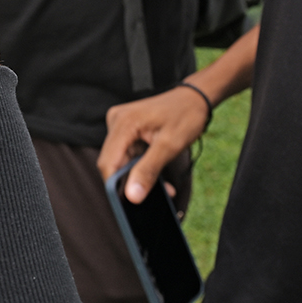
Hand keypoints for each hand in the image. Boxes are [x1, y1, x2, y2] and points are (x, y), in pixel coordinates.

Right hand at [97, 84, 210, 203]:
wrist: (193, 99)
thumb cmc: (185, 116)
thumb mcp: (169, 146)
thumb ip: (148, 171)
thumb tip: (132, 196)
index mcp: (124, 123)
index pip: (108, 162)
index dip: (115, 185)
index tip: (129, 203)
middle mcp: (116, 121)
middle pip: (112, 162)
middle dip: (129, 181)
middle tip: (152, 195)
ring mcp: (120, 124)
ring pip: (120, 159)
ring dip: (137, 175)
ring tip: (161, 186)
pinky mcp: (125, 129)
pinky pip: (126, 153)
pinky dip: (139, 166)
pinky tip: (155, 173)